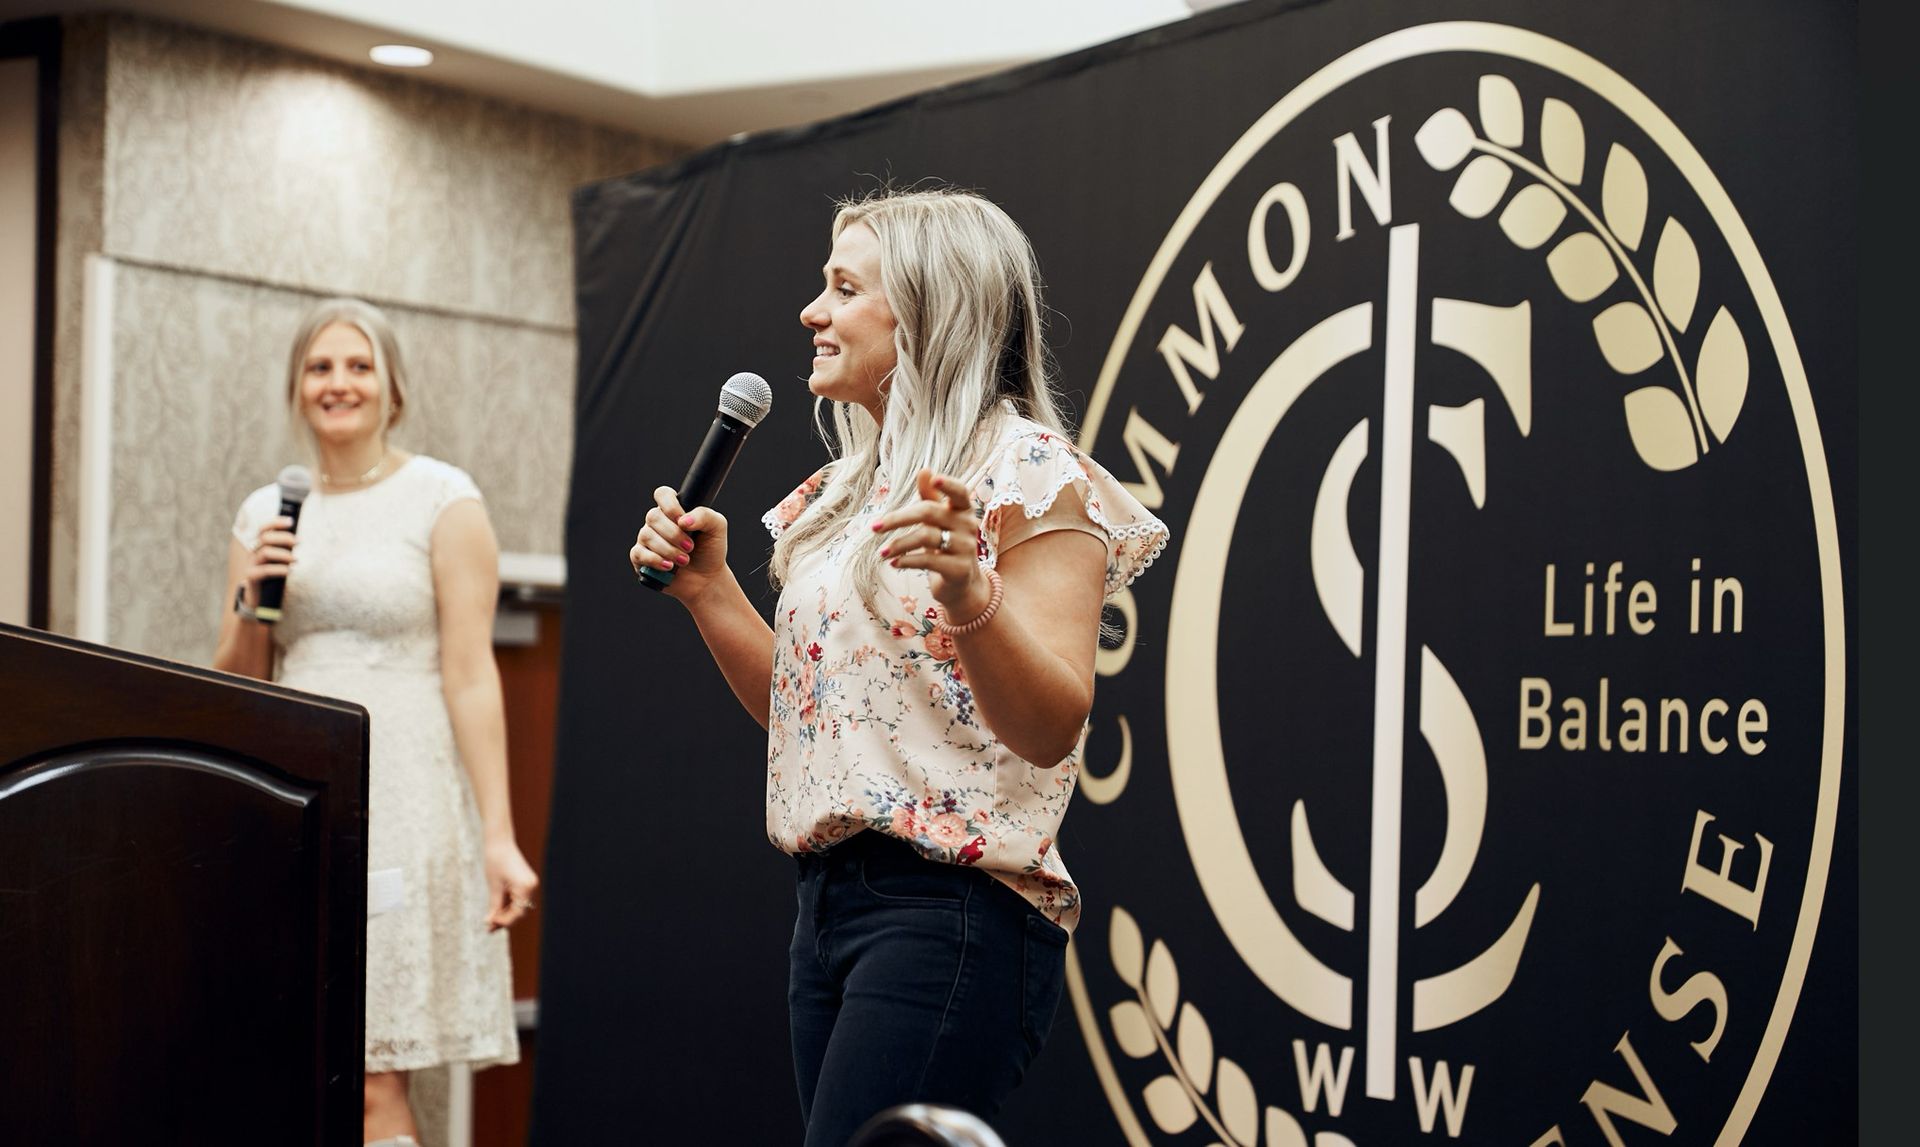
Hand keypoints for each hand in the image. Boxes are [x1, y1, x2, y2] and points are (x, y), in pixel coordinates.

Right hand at [241, 515, 298, 605]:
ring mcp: (251, 564)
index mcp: (260, 546)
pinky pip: (265, 570)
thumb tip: (299, 538)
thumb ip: (285, 549)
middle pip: (265, 538)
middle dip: (283, 537)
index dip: (276, 522)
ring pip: (265, 553)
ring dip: (283, 554)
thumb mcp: (279, 560)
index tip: (291, 521)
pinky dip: (279, 569)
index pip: (263, 529)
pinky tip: (289, 571)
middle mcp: (253, 552)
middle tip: (299, 542)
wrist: (258, 596)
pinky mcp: (251, 577)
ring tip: (296, 560)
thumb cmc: (273, 575)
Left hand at [484, 836, 539, 931]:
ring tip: (490, 920)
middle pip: (520, 911)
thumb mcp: (494, 886)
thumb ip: (494, 906)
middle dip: (504, 919)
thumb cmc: (495, 861)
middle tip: (488, 928)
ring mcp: (530, 884)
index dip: (504, 921)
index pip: (518, 913)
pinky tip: (496, 910)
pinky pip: (518, 899)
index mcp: (526, 887)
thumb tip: (490, 924)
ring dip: (506, 914)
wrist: (499, 842)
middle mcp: (532, 886)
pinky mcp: (526, 882)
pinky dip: (508, 905)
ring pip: (519, 906)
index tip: (489, 925)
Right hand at [630, 486, 730, 601]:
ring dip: (668, 550)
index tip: (682, 520)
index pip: (662, 494)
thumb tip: (683, 520)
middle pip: (653, 516)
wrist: (707, 579)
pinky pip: (639, 553)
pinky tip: (669, 566)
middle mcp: (658, 522)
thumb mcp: (717, 528)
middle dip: (674, 534)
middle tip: (691, 547)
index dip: (670, 505)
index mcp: (674, 510)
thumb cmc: (710, 550)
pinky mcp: (640, 557)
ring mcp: (647, 539)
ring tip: (685, 560)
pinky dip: (655, 560)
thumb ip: (705, 516)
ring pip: (647, 536)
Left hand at [873, 469, 989, 617]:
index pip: (960, 491)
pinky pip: (928, 561)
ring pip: (925, 537)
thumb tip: (924, 470)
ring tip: (882, 552)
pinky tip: (894, 563)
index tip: (934, 479)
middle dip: (897, 518)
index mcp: (964, 509)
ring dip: (898, 544)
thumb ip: (931, 497)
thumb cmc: (946, 544)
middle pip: (929, 512)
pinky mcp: (959, 569)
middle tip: (874, 527)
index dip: (948, 484)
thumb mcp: (938, 521)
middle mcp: (968, 525)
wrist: (961, 583)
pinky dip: (906, 561)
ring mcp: (966, 547)